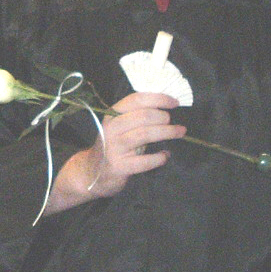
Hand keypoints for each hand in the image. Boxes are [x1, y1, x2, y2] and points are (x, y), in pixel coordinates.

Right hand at [43, 92, 185, 213]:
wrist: (91, 173)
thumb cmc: (112, 146)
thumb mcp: (119, 126)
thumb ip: (136, 115)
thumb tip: (166, 106)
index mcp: (112, 114)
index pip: (137, 99)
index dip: (159, 99)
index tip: (175, 102)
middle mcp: (111, 128)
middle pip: (144, 116)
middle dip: (164, 118)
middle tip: (174, 122)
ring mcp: (113, 147)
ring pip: (145, 134)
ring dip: (167, 132)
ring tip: (179, 132)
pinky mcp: (119, 166)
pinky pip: (144, 161)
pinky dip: (159, 158)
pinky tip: (165, 156)